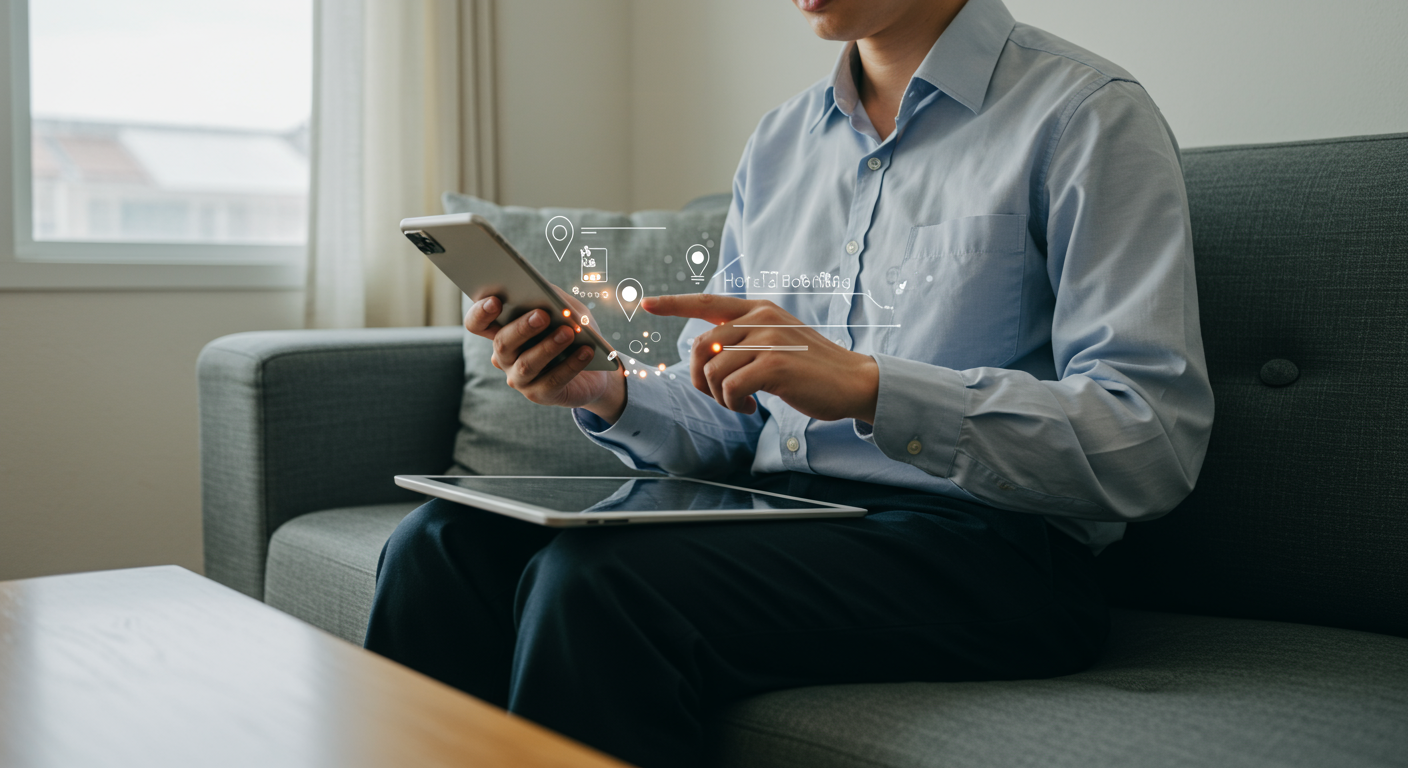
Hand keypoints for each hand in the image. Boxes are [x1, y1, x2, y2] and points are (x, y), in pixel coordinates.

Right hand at [464, 287, 625, 420]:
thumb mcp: (569, 310)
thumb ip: (557, 299)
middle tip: (542, 315)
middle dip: (522, 328)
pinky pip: (552, 381)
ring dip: (548, 347)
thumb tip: (549, 294)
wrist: (597, 372)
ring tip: (568, 332)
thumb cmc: (577, 334)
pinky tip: (586, 351)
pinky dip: (571, 365)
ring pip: (527, 364)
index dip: (480, 313)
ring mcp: (519, 379)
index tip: (495, 300)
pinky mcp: (540, 395)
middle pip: (502, 343)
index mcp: (504, 331)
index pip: (478, 323)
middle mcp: (505, 357)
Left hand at [643, 294, 878, 422]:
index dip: (674, 304)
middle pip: (701, 345)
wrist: (854, 381)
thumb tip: (710, 351)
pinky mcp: (775, 363)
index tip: (646, 303)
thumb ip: (747, 338)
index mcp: (759, 309)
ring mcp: (769, 338)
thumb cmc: (812, 368)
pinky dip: (732, 403)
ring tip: (740, 403)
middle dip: (700, 378)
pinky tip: (749, 407)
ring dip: (719, 395)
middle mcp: (761, 317)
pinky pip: (730, 385)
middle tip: (720, 395)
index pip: (707, 302)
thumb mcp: (778, 341)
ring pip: (713, 368)